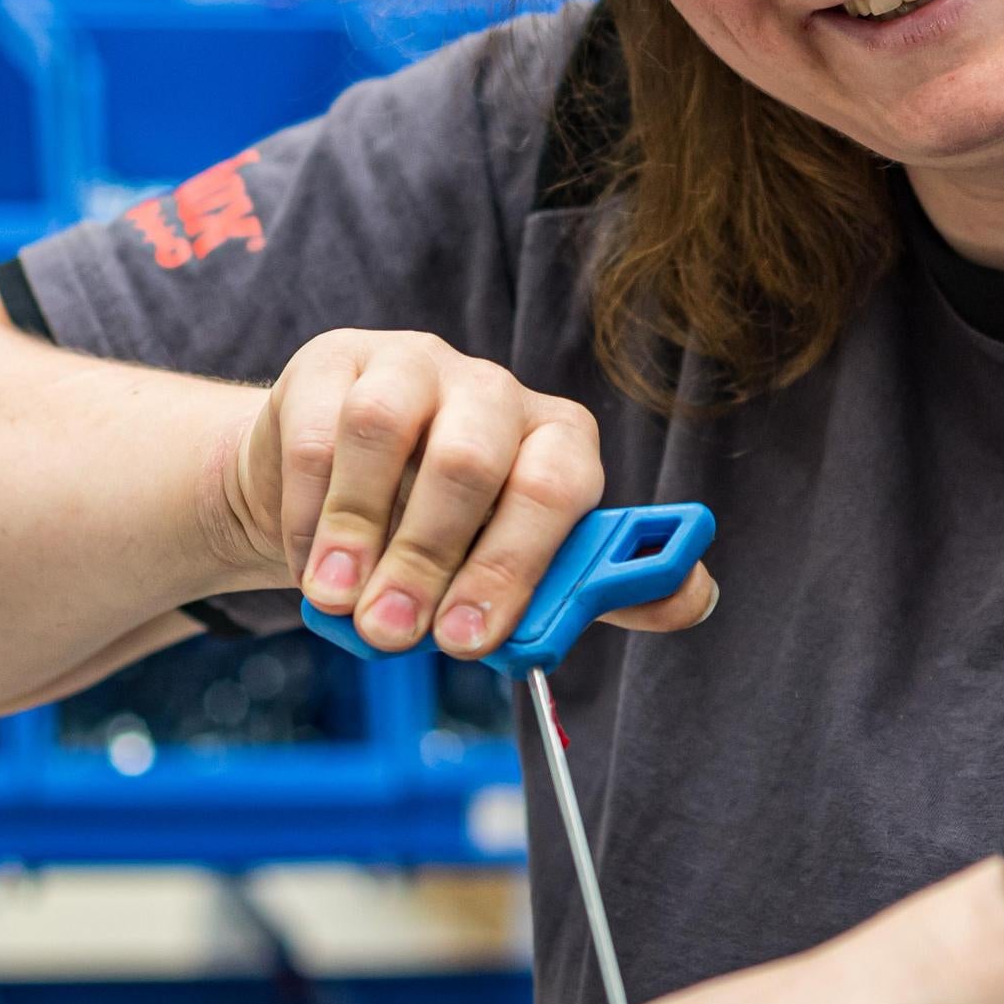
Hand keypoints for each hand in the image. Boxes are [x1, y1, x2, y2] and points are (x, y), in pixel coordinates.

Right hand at [224, 328, 714, 657]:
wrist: (336, 498)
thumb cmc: (448, 538)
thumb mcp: (520, 565)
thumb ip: (598, 586)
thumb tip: (695, 596)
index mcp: (558, 439)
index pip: (558, 487)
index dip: (517, 564)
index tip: (472, 641)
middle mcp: (495, 392)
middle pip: (471, 459)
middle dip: (431, 558)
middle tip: (393, 633)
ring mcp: (414, 367)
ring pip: (387, 429)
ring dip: (359, 529)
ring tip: (338, 603)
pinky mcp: (339, 363)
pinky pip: (321, 430)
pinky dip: (309, 509)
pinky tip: (307, 560)